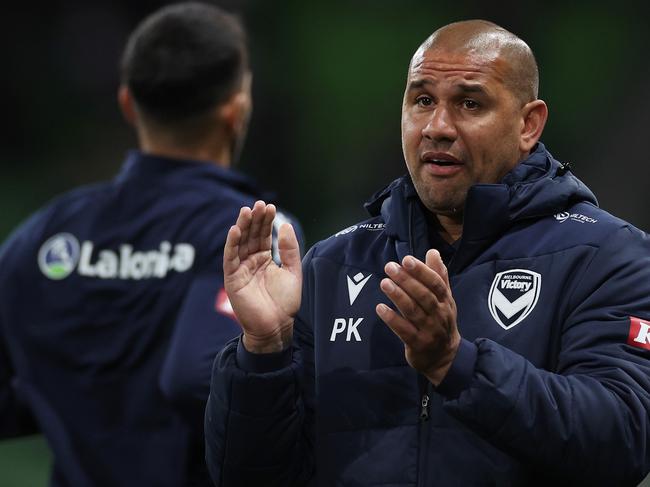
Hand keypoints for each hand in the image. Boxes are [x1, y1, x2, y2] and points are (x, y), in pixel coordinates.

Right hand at [224, 201, 301, 352]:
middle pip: (251, 236)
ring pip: (239, 243)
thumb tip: (285, 225)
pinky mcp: (232, 279)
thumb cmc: (285, 302)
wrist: (277, 326)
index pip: (263, 235)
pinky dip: (231, 244)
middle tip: (259, 204)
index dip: (266, 221)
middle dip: (254, 220)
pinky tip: (235, 230)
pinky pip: (230, 258)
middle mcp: (251, 261)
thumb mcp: (292, 271)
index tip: (270, 207)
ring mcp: (240, 269)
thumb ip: (289, 249)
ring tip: (247, 211)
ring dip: (242, 227)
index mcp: (264, 259)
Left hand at [376, 249, 459, 384]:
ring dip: (398, 296)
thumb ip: (438, 276)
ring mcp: (429, 331)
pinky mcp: (417, 344)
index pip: (435, 284)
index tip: (407, 259)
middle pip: (423, 296)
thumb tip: (433, 252)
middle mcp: (439, 315)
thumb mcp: (445, 299)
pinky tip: (380, 308)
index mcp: (445, 302)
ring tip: (384, 283)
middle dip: (407, 280)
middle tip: (390, 267)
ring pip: (413, 312)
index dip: (422, 271)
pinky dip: (392, 319)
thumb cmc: (441, 322)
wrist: (444, 357)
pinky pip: (404, 331)